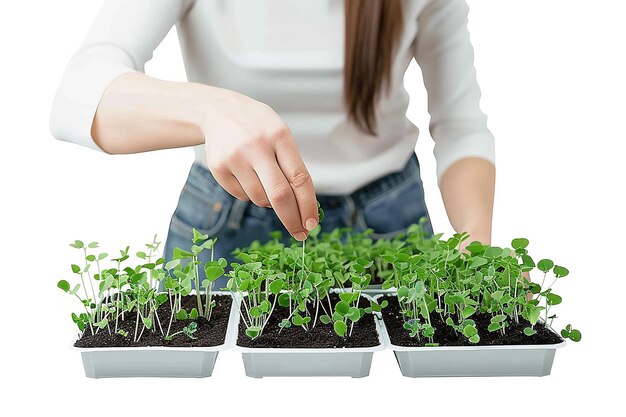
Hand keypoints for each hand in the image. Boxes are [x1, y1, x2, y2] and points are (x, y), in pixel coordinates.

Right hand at [200, 89, 317, 240]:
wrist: (217, 110)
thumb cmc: (259, 127)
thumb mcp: (280, 134)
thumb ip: (292, 166)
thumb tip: (304, 209)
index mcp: (279, 136)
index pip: (299, 177)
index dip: (308, 205)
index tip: (312, 224)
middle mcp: (256, 146)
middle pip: (279, 195)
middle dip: (292, 219)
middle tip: (301, 234)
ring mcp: (235, 158)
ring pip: (260, 199)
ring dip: (268, 201)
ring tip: (263, 179)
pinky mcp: (218, 168)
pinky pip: (242, 196)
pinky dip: (250, 194)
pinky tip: (245, 173)